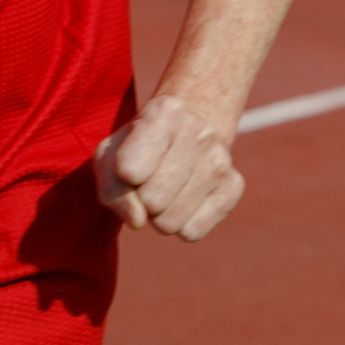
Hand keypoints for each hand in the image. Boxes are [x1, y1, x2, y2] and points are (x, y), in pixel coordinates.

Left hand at [94, 95, 245, 240]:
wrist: (185, 133)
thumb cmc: (138, 149)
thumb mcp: (110, 157)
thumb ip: (112, 189)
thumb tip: (138, 221)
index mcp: (164, 112)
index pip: (129, 171)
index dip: (122, 177)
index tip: (131, 164)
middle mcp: (199, 131)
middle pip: (153, 201)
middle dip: (143, 200)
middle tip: (150, 181)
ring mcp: (221, 158)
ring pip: (171, 222)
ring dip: (161, 215)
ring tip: (166, 189)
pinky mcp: (233, 186)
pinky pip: (192, 232)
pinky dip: (181, 224)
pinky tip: (185, 199)